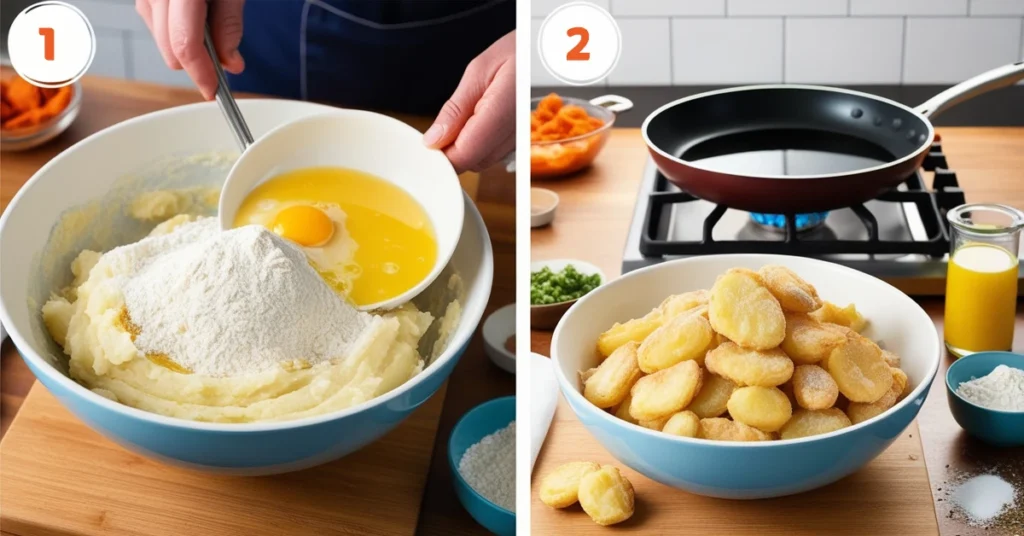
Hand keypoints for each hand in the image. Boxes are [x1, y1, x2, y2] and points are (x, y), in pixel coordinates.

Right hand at [136, 0, 245, 99]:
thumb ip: (229, 25)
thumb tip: (230, 64)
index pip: (184, 44)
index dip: (201, 73)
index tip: (214, 90)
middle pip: (170, 50)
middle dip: (198, 64)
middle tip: (225, 57)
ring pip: (162, 44)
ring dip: (186, 49)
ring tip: (209, 25)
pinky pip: (157, 29)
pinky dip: (176, 35)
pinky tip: (194, 21)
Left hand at [424, 31, 514, 173]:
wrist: (548, 53)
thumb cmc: (518, 52)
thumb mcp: (479, 70)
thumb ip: (456, 109)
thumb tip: (434, 140)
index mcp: (503, 111)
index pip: (465, 154)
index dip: (441, 154)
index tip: (428, 142)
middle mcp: (516, 133)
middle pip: (472, 162)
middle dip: (452, 150)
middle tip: (445, 122)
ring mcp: (521, 141)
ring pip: (482, 161)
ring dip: (466, 146)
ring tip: (467, 113)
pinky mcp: (522, 143)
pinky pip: (494, 153)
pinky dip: (480, 142)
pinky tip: (480, 119)